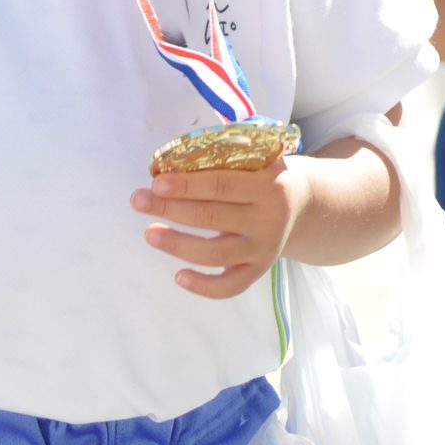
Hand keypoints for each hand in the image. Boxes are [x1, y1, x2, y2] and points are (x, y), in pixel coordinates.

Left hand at [131, 157, 311, 298]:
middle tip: (139, 200)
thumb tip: (167, 163)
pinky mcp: (259, 270)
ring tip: (149, 234)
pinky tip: (178, 276)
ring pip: (215, 254)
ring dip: (177, 245)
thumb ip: (224, 158)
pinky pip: (231, 286)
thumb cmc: (265, 175)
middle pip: (211, 217)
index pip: (221, 185)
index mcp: (267, 184)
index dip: (187, 185)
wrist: (305, 204)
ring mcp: (264, 248)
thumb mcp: (258, 159)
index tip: (156, 182)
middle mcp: (268, 219)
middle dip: (170, 209)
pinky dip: (204, 287)